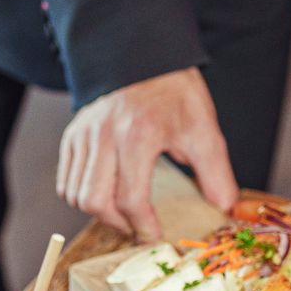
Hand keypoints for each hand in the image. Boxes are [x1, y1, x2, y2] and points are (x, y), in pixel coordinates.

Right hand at [57, 67, 237, 239]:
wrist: (146, 55)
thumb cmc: (175, 91)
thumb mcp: (203, 129)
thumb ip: (215, 172)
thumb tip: (223, 206)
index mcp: (138, 135)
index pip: (130, 199)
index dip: (143, 226)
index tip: (155, 235)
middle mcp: (104, 136)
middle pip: (95, 202)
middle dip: (118, 224)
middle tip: (137, 227)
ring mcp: (84, 135)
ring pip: (75, 194)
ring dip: (98, 212)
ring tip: (122, 213)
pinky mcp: (72, 134)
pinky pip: (66, 179)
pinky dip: (80, 194)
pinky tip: (104, 194)